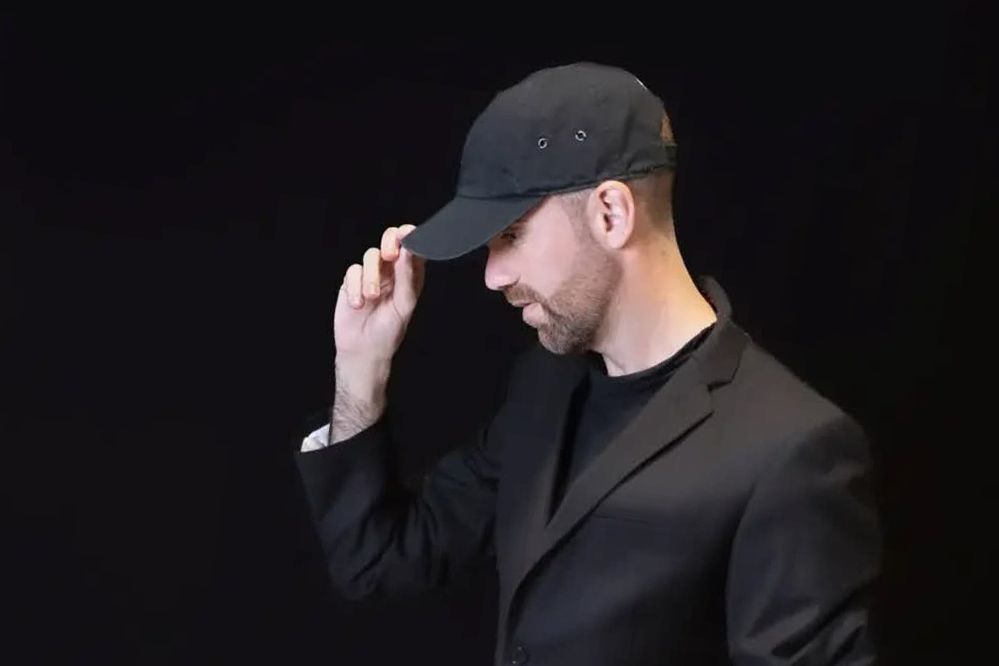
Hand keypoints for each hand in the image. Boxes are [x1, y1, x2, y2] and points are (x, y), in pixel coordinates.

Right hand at [334, 225, 425, 367]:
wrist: (364, 350)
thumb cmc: (389, 330)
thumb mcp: (404, 304)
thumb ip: (406, 275)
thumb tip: (409, 249)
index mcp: (409, 275)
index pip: (412, 247)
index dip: (411, 236)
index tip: (408, 235)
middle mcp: (391, 271)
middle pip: (390, 241)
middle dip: (389, 243)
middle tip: (390, 255)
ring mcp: (371, 275)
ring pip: (370, 256)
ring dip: (371, 276)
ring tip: (372, 297)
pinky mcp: (352, 282)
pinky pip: (353, 272)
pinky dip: (355, 287)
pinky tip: (358, 304)